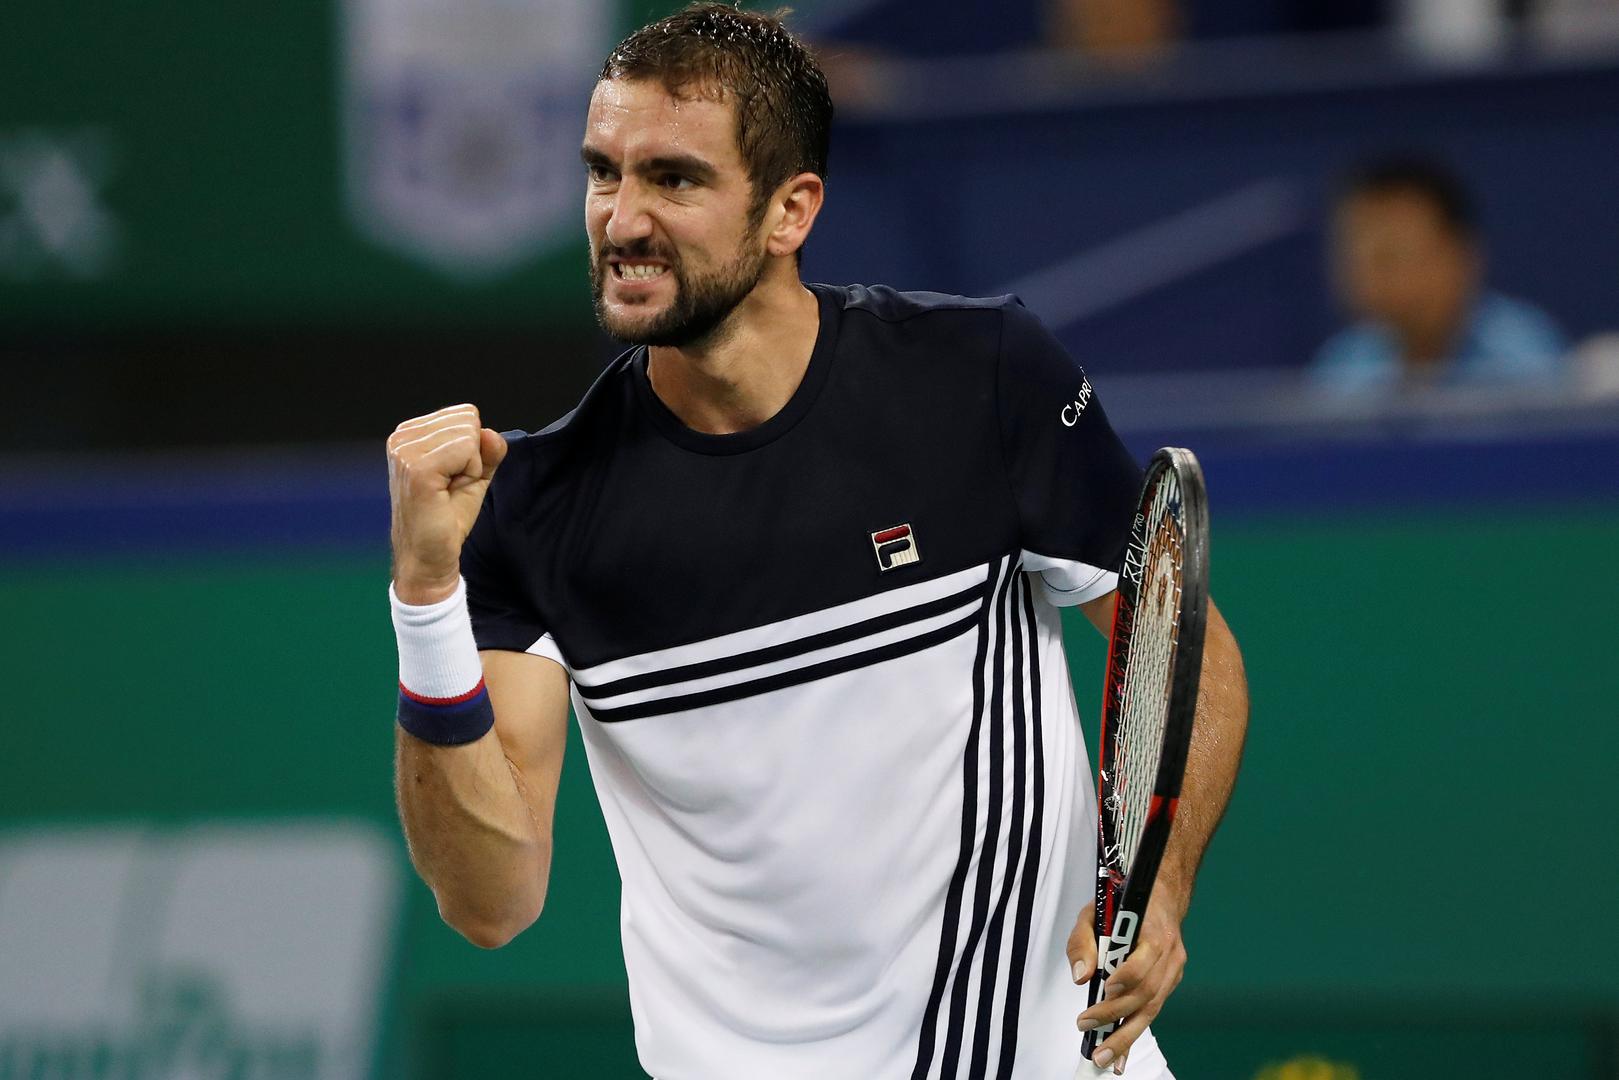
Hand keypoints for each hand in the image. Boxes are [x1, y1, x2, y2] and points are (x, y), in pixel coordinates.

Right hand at [387, 404, 507, 603]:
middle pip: (468, 420)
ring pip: (468, 434)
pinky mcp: (417, 469)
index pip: (465, 415)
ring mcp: (405, 452)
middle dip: (472, 457)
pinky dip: (469, 474)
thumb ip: (487, 450)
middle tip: (452, 487)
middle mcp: (401, 438)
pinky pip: (466, 450)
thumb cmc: (447, 518)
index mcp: (409, 434)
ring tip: (447, 492)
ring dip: (470, 468)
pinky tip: (448, 494)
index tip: (453, 477)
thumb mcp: (474, 476)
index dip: (472, 450)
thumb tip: (492, 434)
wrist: (430, 557)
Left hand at [1067, 895, 1187, 1073]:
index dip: (1125, 977)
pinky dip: (1134, 1031)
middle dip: (1115, 1015)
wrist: (1162, 897)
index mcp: (1153, 932)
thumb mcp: (1094, 911)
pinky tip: (1121, 1052)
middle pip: (1145, 993)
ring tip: (1105, 1056)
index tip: (1105, 989)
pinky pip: (1152, 1011)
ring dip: (1126, 1035)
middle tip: (1088, 1028)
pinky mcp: (1170, 983)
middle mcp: (1168, 954)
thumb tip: (1080, 976)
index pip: (1143, 961)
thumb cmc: (1125, 903)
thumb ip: (1083, 942)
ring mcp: (1172, 971)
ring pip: (1151, 1009)